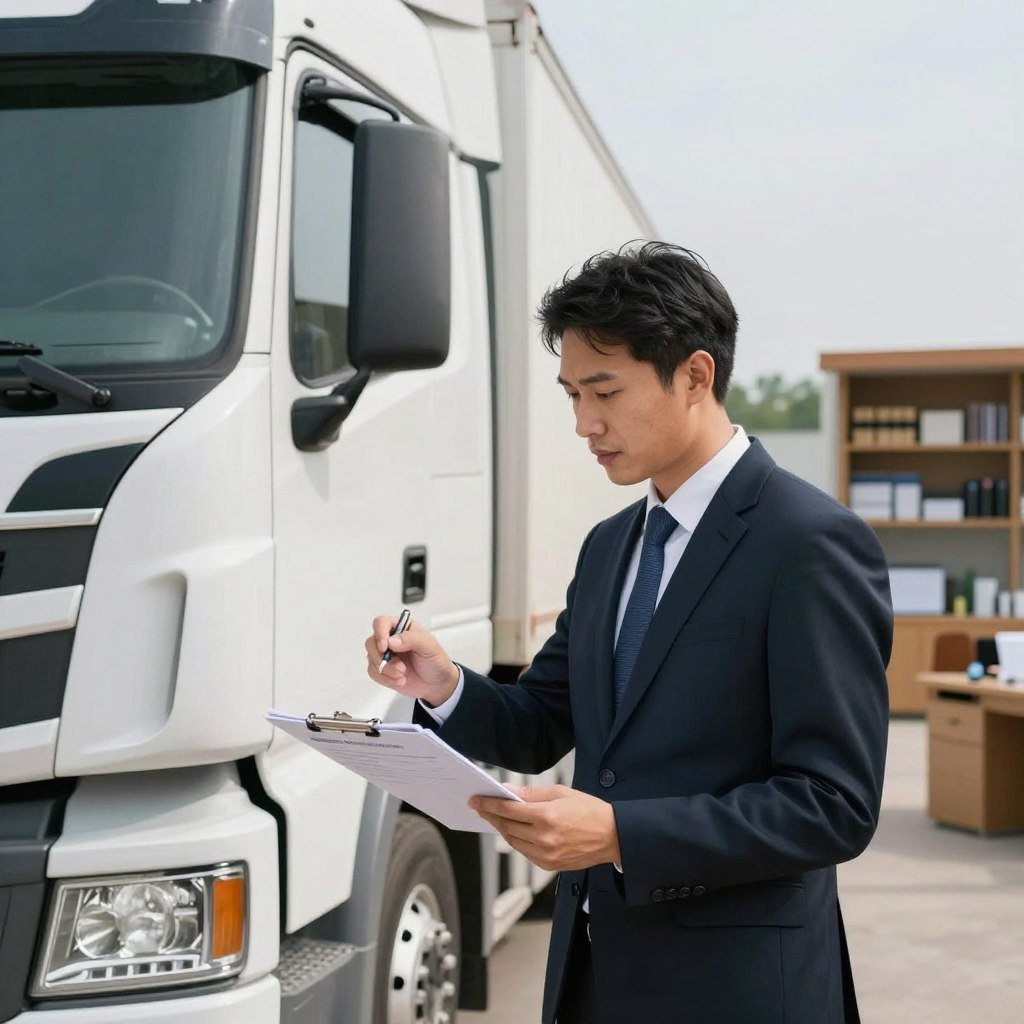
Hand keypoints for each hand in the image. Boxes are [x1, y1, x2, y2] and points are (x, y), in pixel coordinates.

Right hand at [364, 615, 459, 706]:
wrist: (437, 684)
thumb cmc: (436, 661)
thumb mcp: (429, 646)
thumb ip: (411, 639)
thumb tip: (391, 641)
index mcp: (402, 627)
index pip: (381, 623)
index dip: (380, 634)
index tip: (385, 647)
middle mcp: (391, 639)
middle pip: (371, 642)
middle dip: (383, 658)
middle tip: (401, 667)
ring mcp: (385, 655)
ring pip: (371, 659)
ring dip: (387, 670)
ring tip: (403, 674)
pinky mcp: (383, 670)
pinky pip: (374, 673)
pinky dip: (386, 679)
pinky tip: (400, 680)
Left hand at [469, 785, 620, 871]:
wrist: (612, 836)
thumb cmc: (590, 811)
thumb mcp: (561, 793)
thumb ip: (531, 795)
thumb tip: (509, 792)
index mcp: (547, 816)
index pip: (508, 809)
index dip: (489, 804)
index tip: (476, 800)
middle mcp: (544, 838)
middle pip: (507, 826)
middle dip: (491, 815)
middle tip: (480, 807)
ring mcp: (546, 855)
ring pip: (513, 841)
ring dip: (502, 828)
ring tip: (495, 817)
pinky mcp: (549, 865)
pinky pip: (524, 852)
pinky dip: (516, 841)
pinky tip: (513, 831)